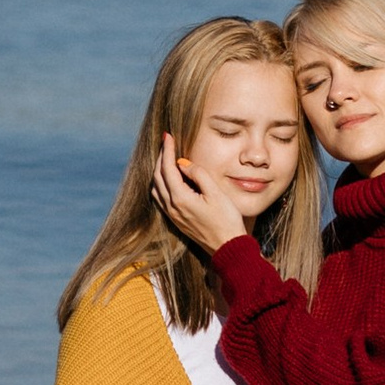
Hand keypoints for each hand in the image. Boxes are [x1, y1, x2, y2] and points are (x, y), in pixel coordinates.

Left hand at [153, 130, 244, 255]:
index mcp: (180, 198)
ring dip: (158, 171)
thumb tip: (182, 163)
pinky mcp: (176, 221)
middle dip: (160, 158)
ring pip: (156, 188)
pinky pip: (160, 198)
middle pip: (158, 177)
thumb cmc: (226, 220)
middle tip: (165, 143)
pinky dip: (160, 184)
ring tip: (165, 158)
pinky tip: (168, 179)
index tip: (167, 136)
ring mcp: (173, 216)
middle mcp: (172, 207)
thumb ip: (198, 175)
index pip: (167, 168)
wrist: (228, 248)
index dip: (166, 150)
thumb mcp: (216, 193)